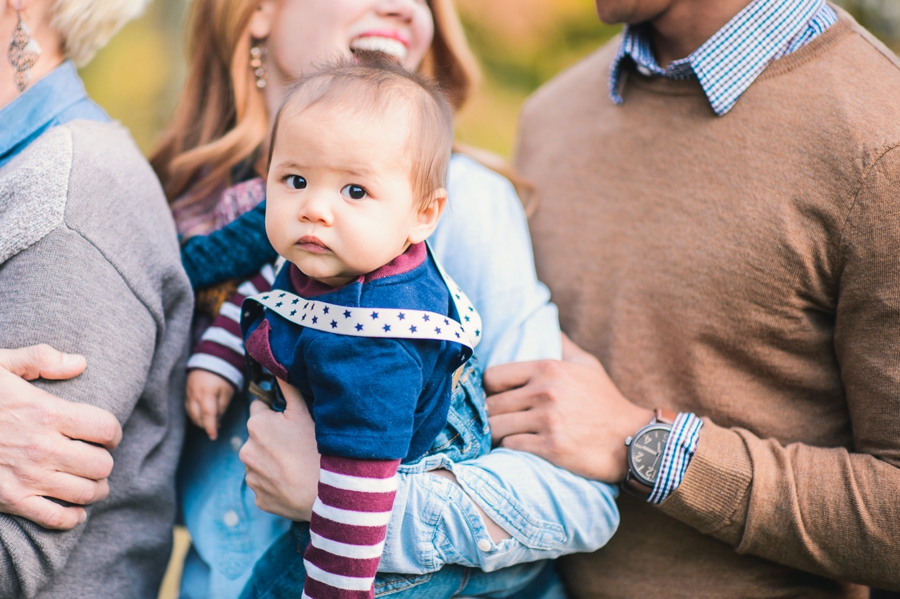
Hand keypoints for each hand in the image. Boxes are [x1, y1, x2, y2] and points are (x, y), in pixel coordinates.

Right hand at [0, 345, 121, 529]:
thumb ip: (40, 358)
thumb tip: (80, 362)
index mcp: (46, 412)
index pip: (106, 428)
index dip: (113, 433)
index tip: (108, 435)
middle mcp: (42, 447)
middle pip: (101, 464)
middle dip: (105, 461)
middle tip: (98, 458)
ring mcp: (27, 477)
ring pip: (86, 492)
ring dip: (96, 489)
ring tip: (93, 482)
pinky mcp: (10, 500)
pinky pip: (56, 518)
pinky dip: (72, 517)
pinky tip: (74, 509)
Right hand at [185, 369, 234, 439]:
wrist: (211, 357)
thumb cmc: (223, 375)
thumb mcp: (227, 391)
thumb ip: (222, 406)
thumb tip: (217, 420)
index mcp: (206, 395)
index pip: (207, 416)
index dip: (210, 428)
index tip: (213, 436)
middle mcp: (194, 395)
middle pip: (196, 417)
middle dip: (205, 425)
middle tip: (215, 428)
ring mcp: (188, 392)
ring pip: (191, 413)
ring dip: (199, 420)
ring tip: (210, 421)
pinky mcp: (186, 390)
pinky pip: (188, 406)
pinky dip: (194, 412)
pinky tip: (201, 413)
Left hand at [240, 380, 318, 520]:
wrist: (324, 494)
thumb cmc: (315, 449)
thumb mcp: (304, 413)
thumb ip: (288, 388)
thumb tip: (277, 367)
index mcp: (256, 425)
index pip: (259, 409)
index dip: (275, 414)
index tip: (289, 423)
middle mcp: (246, 450)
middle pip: (258, 437)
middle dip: (272, 439)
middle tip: (296, 445)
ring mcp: (251, 476)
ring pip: (260, 462)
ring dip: (272, 461)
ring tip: (296, 465)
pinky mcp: (258, 498)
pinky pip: (265, 485)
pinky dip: (275, 483)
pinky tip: (293, 482)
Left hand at [484, 339, 651, 482]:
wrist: (632, 439)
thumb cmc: (606, 401)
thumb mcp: (587, 365)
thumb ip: (563, 346)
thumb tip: (550, 327)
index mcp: (547, 368)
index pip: (493, 376)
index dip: (490, 388)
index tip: (498, 397)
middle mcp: (544, 392)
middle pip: (491, 404)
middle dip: (491, 413)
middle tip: (499, 419)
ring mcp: (547, 421)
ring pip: (496, 427)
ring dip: (497, 433)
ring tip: (506, 434)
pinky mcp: (550, 447)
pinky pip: (510, 446)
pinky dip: (510, 447)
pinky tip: (520, 445)